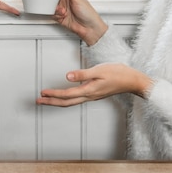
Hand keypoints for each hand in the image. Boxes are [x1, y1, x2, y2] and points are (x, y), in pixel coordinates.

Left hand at [37, 63, 152, 106]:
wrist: (132, 81)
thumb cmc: (118, 74)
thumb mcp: (99, 70)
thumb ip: (82, 74)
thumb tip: (67, 76)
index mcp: (89, 91)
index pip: (67, 95)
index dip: (54, 94)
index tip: (43, 93)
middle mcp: (89, 96)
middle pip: (66, 102)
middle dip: (51, 102)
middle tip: (39, 101)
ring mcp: (92, 96)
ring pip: (71, 101)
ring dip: (58, 100)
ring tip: (47, 99)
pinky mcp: (94, 93)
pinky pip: (77, 98)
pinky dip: (67, 98)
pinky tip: (64, 96)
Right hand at [53, 0, 107, 45]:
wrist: (90, 29)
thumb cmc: (89, 14)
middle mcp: (67, 2)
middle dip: (54, 0)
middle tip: (57, 2)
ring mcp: (64, 10)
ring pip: (53, 7)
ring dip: (56, 9)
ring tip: (62, 11)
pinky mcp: (61, 18)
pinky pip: (53, 15)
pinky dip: (55, 15)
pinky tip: (61, 16)